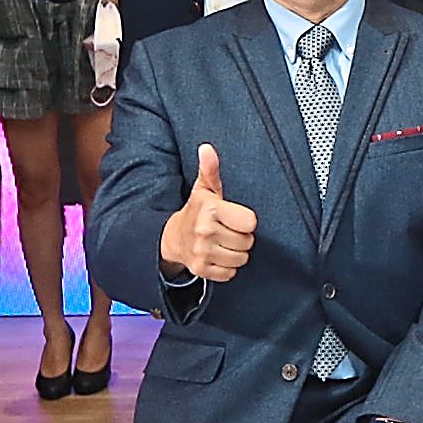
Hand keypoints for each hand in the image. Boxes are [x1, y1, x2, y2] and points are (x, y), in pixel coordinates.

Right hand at [160, 142, 258, 279]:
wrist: (172, 238)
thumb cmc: (196, 211)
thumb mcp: (204, 189)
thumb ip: (210, 169)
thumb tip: (207, 148)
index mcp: (211, 210)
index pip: (250, 222)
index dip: (246, 221)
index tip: (235, 217)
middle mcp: (205, 231)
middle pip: (247, 242)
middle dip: (242, 237)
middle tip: (228, 230)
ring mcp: (202, 252)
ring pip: (241, 259)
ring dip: (236, 253)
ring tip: (223, 242)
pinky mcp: (201, 270)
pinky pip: (230, 273)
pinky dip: (227, 267)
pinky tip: (218, 255)